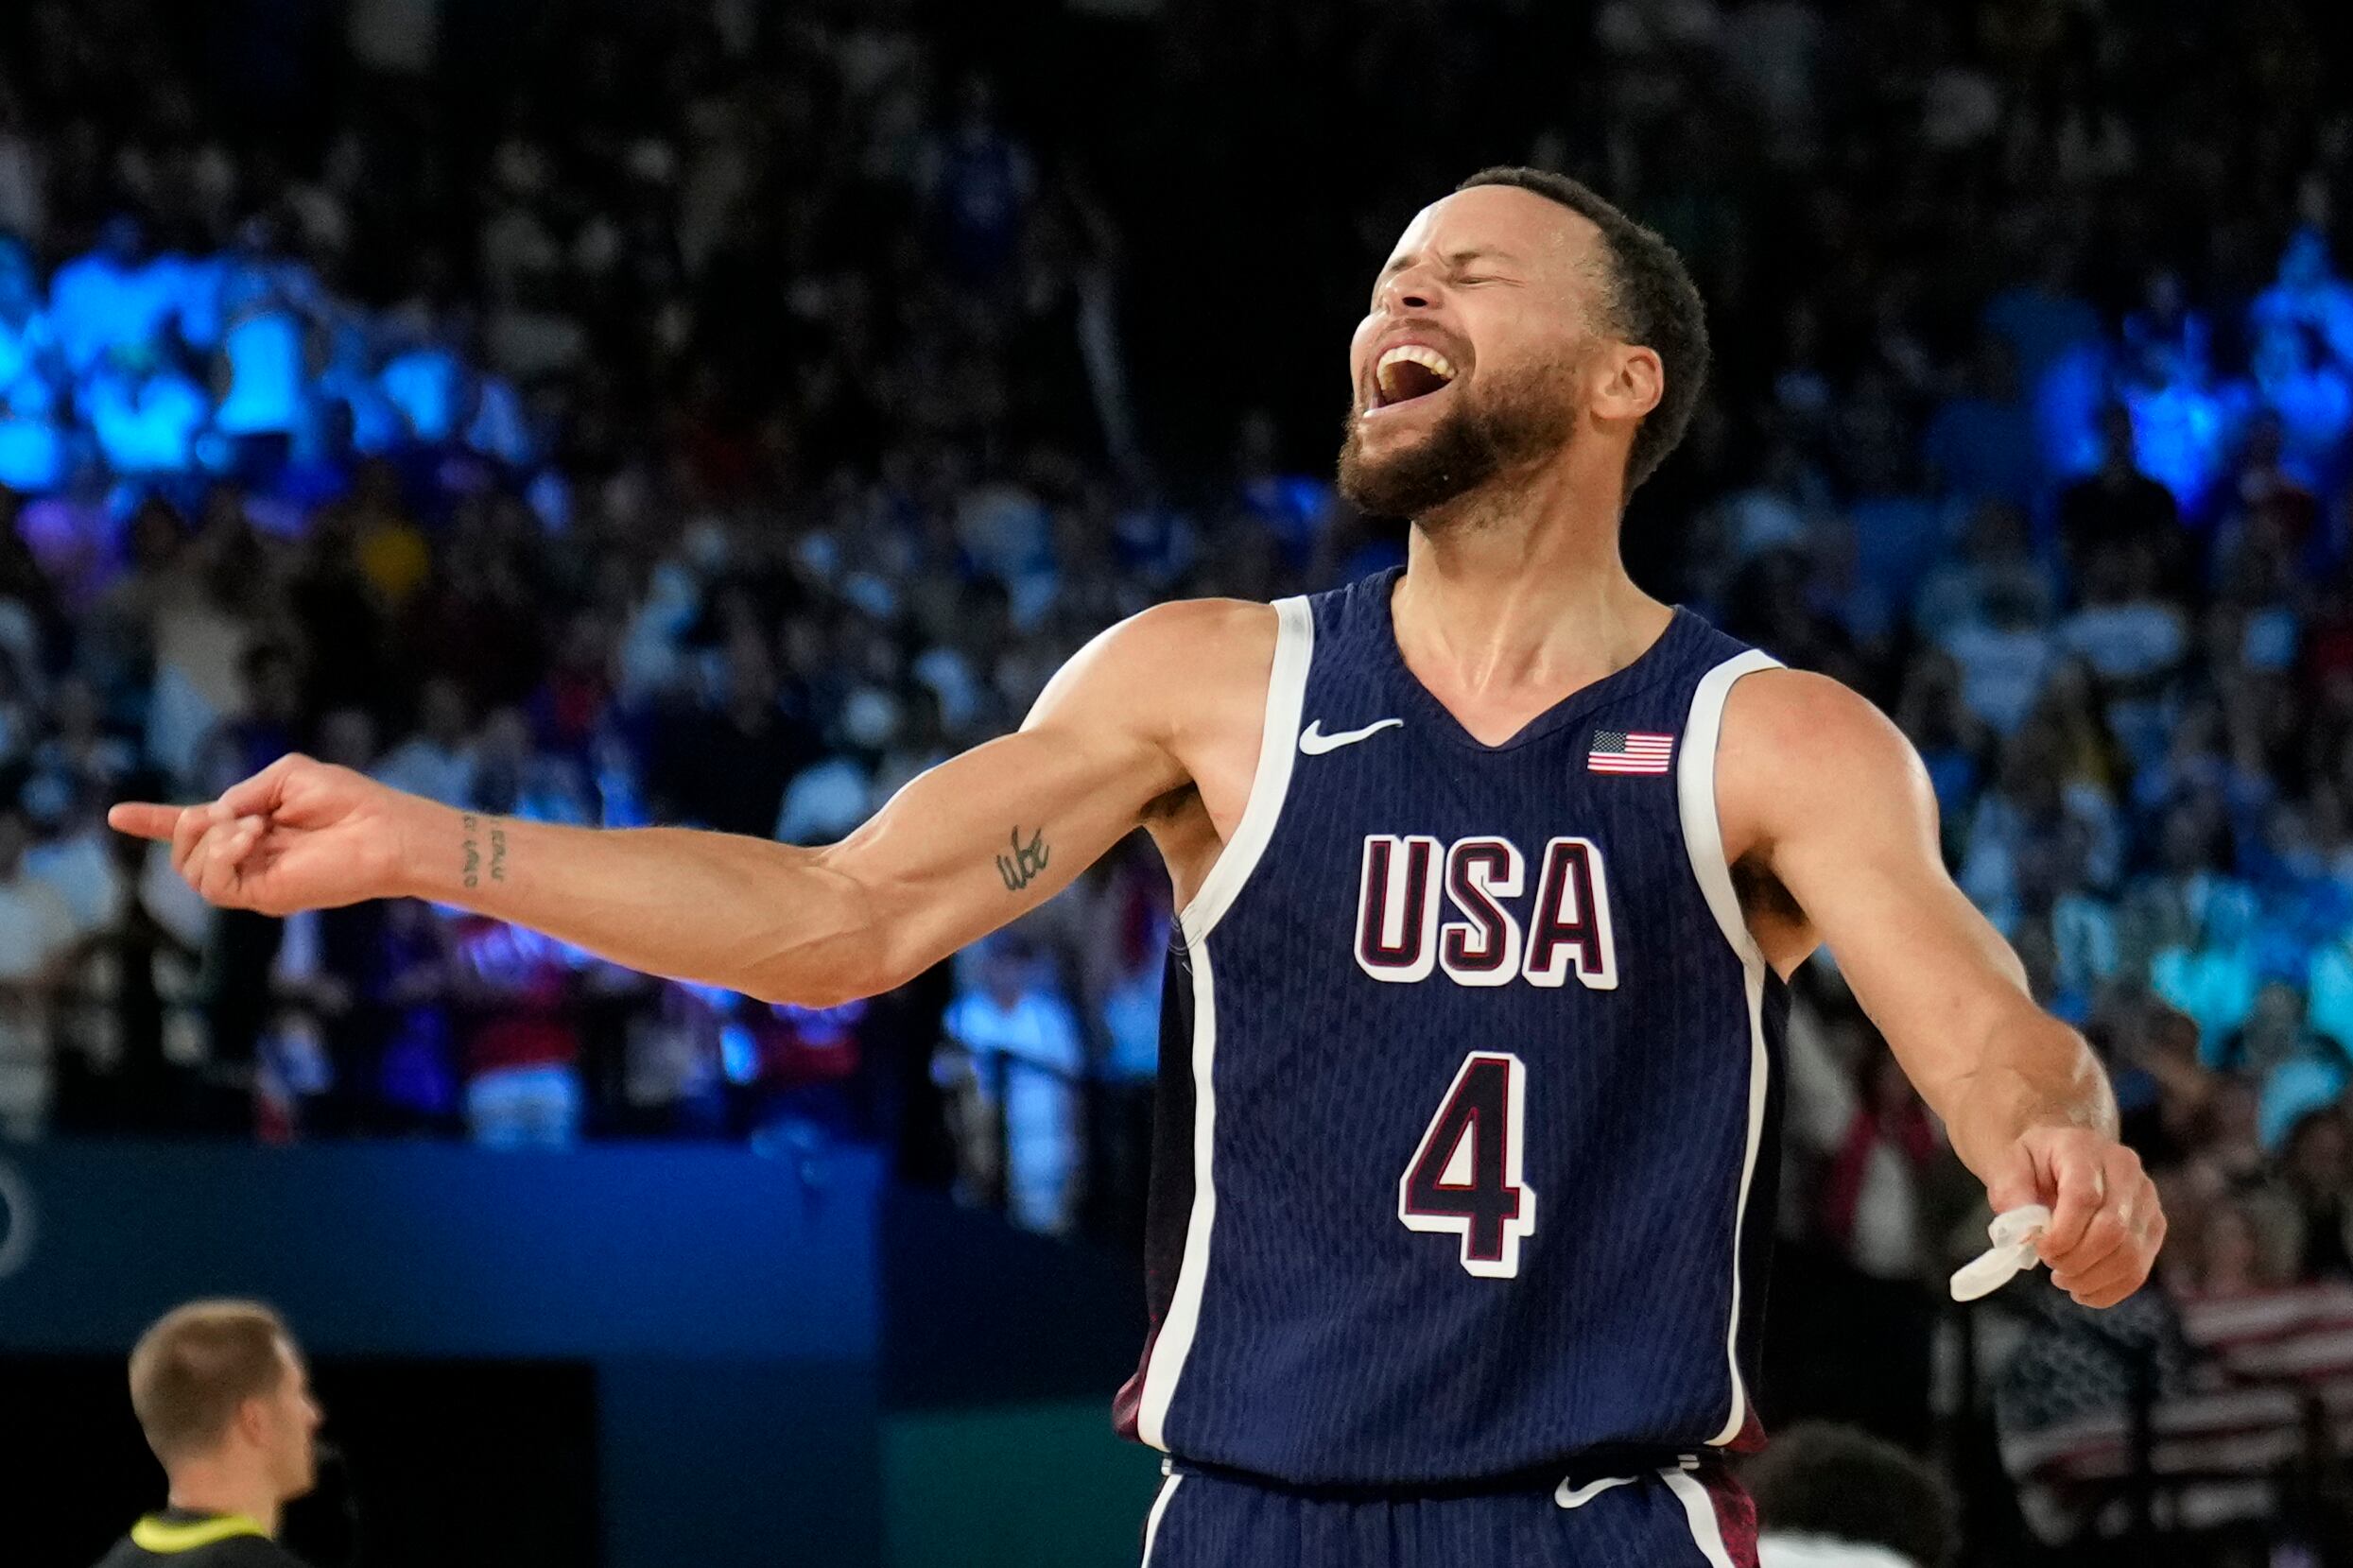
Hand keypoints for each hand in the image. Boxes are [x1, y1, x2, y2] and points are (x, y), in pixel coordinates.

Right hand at [108, 755, 421, 915]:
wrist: (382, 829)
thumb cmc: (345, 799)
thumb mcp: (285, 776)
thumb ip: (241, 792)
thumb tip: (213, 816)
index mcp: (249, 824)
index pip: (193, 829)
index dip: (153, 821)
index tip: (117, 815)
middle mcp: (246, 855)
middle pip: (184, 853)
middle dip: (189, 826)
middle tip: (229, 813)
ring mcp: (254, 878)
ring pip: (192, 872)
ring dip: (209, 841)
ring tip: (252, 827)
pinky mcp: (264, 896)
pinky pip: (216, 885)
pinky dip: (222, 856)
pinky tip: (252, 838)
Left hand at [1988, 1126, 2166, 1307]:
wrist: (2057, 1153)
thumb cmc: (2033, 1162)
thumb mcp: (2008, 1166)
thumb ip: (2011, 1195)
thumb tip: (2024, 1235)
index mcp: (2085, 1150)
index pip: (2084, 1199)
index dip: (2062, 1235)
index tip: (2039, 1250)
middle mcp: (2125, 1170)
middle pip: (2113, 1230)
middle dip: (2076, 1260)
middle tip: (2051, 1267)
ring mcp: (2146, 1199)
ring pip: (2131, 1255)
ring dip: (2093, 1279)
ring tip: (2063, 1279)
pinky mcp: (2154, 1226)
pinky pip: (2139, 1269)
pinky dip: (2110, 1290)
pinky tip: (2083, 1291)